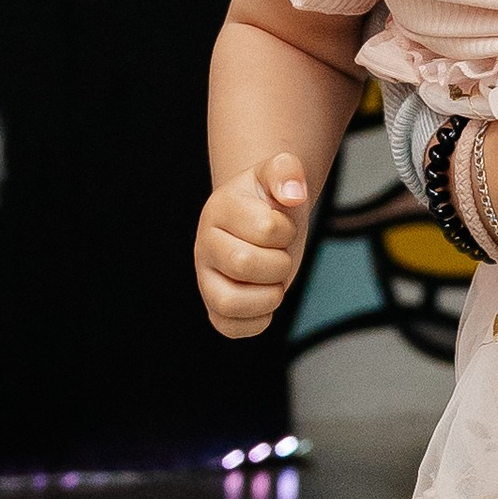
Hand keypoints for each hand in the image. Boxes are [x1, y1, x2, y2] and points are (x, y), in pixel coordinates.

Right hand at [196, 149, 310, 335]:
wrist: (261, 220)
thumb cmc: (271, 201)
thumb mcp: (280, 175)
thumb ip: (286, 170)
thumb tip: (293, 193)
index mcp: (219, 210)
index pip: (266, 228)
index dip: (286, 230)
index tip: (280, 225)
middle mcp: (205, 245)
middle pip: (244, 264)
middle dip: (279, 262)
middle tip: (278, 255)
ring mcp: (206, 279)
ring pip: (230, 302)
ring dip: (268, 295)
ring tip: (271, 280)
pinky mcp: (215, 308)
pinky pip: (230, 328)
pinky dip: (258, 321)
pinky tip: (264, 299)